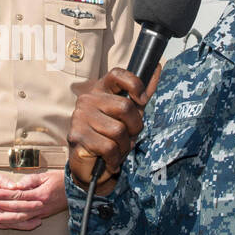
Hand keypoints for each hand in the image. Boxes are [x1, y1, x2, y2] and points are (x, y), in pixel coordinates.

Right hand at [0, 169, 56, 229]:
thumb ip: (0, 181)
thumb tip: (15, 187)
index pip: (14, 199)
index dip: (28, 200)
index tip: (40, 199)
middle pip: (13, 211)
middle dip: (29, 212)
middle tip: (42, 211)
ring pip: (8, 220)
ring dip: (22, 222)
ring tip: (35, 222)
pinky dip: (10, 225)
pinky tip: (17, 225)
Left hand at [0, 170, 67, 229]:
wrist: (75, 190)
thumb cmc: (60, 180)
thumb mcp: (45, 175)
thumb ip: (30, 180)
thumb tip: (17, 185)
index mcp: (40, 194)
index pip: (18, 196)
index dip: (4, 194)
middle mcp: (40, 206)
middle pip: (16, 209)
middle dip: (0, 208)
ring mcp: (40, 213)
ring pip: (19, 220)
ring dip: (4, 220)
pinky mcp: (41, 217)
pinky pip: (25, 223)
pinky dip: (13, 225)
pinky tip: (3, 224)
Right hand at [68, 66, 161, 192]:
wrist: (89, 166)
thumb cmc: (110, 137)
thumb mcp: (129, 115)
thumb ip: (141, 95)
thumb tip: (157, 67)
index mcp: (100, 90)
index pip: (117, 74)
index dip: (134, 84)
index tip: (142, 100)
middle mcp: (87, 100)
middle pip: (125, 106)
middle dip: (134, 127)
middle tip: (127, 136)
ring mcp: (80, 117)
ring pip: (118, 130)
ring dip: (124, 146)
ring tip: (116, 149)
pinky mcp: (77, 136)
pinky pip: (109, 147)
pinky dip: (114, 158)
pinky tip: (110, 159)